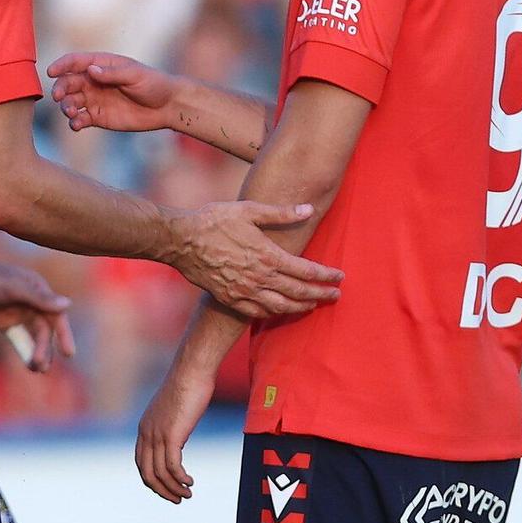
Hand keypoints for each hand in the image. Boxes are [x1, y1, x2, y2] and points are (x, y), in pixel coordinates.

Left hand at [0, 256, 74, 372]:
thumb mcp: (14, 288)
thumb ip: (40, 298)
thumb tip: (68, 304)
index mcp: (38, 289)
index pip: (56, 315)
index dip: (64, 334)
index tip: (69, 353)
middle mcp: (32, 301)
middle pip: (44, 329)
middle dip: (44, 348)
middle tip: (41, 366)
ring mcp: (18, 311)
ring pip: (33, 336)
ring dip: (37, 352)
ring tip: (38, 370)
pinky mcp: (4, 320)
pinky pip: (19, 338)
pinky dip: (24, 350)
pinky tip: (28, 364)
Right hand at [47, 52, 179, 133]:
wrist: (166, 107)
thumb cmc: (153, 84)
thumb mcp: (135, 75)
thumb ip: (112, 73)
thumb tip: (91, 70)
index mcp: (101, 65)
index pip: (75, 62)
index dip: (61, 65)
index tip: (51, 72)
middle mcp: (93, 81)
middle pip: (68, 83)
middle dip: (61, 89)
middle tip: (59, 97)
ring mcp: (94, 100)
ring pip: (71, 102)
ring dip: (66, 107)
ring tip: (72, 112)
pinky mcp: (97, 117)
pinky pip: (79, 119)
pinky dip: (74, 122)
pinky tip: (76, 124)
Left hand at [136, 351, 216, 502]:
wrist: (192, 371)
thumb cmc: (188, 386)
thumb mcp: (174, 410)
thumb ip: (171, 425)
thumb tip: (177, 437)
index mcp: (144, 429)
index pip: (141, 463)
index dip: (152, 480)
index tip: (167, 488)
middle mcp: (146, 434)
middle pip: (147, 473)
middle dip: (161, 490)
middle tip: (177, 500)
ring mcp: (157, 435)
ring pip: (160, 473)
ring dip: (174, 488)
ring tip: (187, 495)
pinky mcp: (171, 435)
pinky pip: (172, 466)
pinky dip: (180, 479)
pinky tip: (190, 482)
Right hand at [170, 201, 342, 316]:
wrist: (181, 240)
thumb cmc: (214, 220)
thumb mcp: (249, 210)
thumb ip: (282, 213)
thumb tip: (309, 209)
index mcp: (268, 255)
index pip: (306, 270)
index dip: (326, 275)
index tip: (340, 277)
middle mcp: (259, 277)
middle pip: (299, 292)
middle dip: (321, 294)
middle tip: (336, 296)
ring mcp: (244, 291)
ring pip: (281, 306)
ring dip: (300, 307)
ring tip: (313, 305)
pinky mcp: (230, 298)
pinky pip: (257, 312)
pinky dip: (274, 313)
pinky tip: (281, 310)